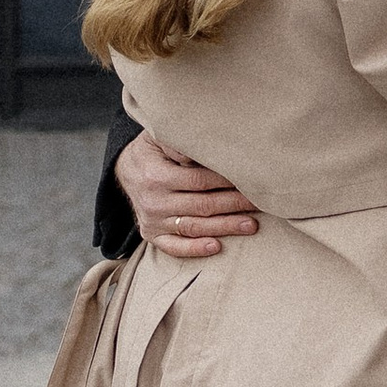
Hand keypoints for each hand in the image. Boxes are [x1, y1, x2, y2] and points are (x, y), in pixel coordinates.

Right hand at [115, 130, 256, 258]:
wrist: (126, 169)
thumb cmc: (152, 150)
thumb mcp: (159, 137)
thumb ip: (179, 142)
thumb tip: (201, 146)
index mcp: (157, 176)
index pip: (199, 181)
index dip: (226, 182)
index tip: (250, 180)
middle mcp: (154, 201)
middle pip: (202, 206)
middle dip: (234, 205)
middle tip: (260, 204)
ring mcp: (152, 221)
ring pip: (194, 227)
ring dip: (225, 227)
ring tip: (250, 225)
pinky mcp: (151, 235)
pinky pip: (174, 247)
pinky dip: (194, 249)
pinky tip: (216, 247)